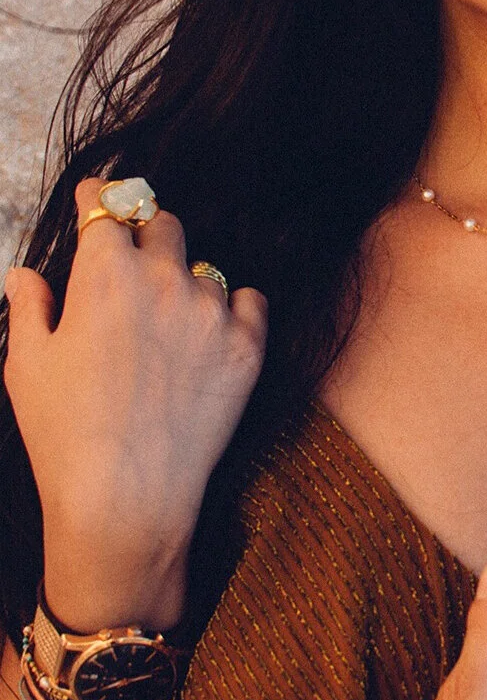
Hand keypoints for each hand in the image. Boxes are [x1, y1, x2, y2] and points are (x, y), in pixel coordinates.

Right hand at [3, 179, 267, 630]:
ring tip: (163, 326)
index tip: (97, 198)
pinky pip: (249, 300)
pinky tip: (209, 336)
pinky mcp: (249, 345)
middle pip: (163, 223)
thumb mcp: (25, 365)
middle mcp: (164, 278)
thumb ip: (29, 306)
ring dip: (184, 282)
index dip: (99, 198)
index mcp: (105, 273)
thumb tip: (24, 274)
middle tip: (130, 265)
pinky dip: (232, 310)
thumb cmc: (63, 436)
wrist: (125, 501)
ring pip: (203, 267)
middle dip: (144, 235)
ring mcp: (212, 310)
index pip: (108, 204)